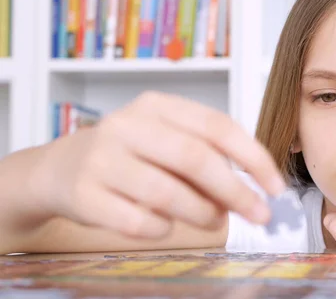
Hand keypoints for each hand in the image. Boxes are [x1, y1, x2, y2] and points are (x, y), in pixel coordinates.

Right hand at [29, 91, 285, 238]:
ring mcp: (102, 159)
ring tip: (214, 221)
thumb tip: (253, 191)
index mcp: (157, 106)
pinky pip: (137, 221)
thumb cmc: (129, 155)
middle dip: (235, 192)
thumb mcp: (167, 142)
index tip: (275, 187)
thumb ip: (207, 159)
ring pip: (167, 192)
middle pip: (195, 158)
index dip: (253, 158)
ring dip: (202, 214)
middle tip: (259, 215)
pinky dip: (163, 229)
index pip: (217, 126)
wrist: (60, 168)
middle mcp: (128, 126)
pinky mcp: (84, 195)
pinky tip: (166, 225)